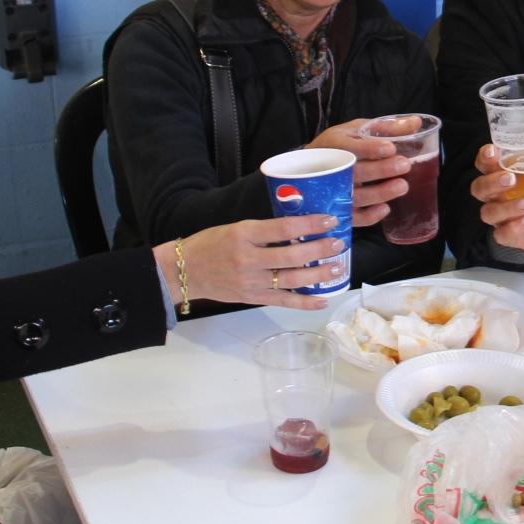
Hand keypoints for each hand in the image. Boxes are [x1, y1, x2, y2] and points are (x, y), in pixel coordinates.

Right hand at [157, 215, 346, 310]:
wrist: (185, 271)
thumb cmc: (211, 244)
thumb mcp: (236, 228)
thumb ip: (264, 231)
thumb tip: (300, 230)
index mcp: (244, 234)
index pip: (283, 228)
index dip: (310, 225)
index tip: (329, 220)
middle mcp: (248, 259)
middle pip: (292, 256)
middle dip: (319, 250)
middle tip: (338, 243)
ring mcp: (251, 282)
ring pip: (292, 280)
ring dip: (319, 275)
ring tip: (337, 267)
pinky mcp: (252, 298)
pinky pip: (284, 302)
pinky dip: (305, 303)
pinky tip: (323, 299)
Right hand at [308, 117, 415, 227]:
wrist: (310, 167)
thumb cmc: (340, 145)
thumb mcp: (358, 129)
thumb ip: (387, 127)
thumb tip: (416, 122)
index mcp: (335, 144)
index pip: (351, 147)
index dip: (370, 149)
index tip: (390, 148)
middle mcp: (333, 169)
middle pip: (356, 172)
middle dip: (381, 170)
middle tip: (404, 164)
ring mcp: (335, 192)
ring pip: (357, 196)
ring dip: (380, 193)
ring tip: (402, 186)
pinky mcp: (340, 210)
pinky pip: (355, 218)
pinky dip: (370, 216)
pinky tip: (386, 208)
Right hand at [468, 142, 523, 258]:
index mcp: (501, 176)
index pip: (484, 164)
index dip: (484, 158)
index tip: (493, 151)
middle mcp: (495, 196)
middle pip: (479, 188)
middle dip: (492, 182)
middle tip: (511, 178)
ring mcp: (499, 218)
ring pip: (489, 212)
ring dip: (508, 207)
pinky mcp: (507, 236)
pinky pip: (501, 234)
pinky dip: (514, 227)